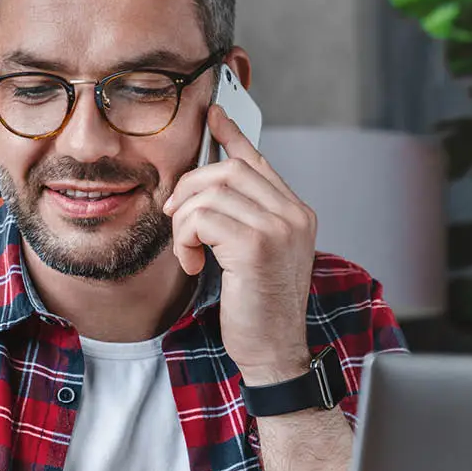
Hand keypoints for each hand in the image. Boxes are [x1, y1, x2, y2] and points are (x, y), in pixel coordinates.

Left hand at [164, 104, 316, 384]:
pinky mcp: (257, 245)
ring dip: (184, 223)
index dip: (231, 138)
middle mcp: (294, 214)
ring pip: (210, 192)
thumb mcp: (252, 257)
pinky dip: (186, 239)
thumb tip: (207, 190)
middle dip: (188, 190)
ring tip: (190, 253)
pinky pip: (202, 218)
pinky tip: (194, 264)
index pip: (258, 162)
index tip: (213, 117)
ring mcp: (279, 228)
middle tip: (175, 218)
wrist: (273, 353)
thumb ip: (241, 220)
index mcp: (296, 214)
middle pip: (226, 170)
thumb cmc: (259, 311)